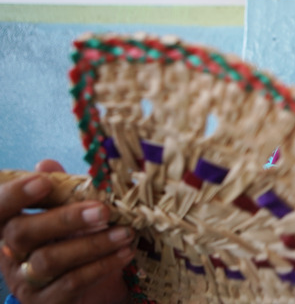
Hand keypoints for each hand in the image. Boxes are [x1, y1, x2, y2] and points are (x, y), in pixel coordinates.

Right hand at [0, 160, 134, 303]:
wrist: (86, 290)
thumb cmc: (71, 240)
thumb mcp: (65, 213)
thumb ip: (58, 190)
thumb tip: (46, 163)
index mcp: (9, 224)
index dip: (14, 194)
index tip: (43, 181)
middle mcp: (9, 253)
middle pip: (21, 233)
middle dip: (64, 219)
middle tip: (103, 210)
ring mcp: (25, 280)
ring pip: (49, 260)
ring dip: (92, 244)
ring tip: (124, 232)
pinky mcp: (46, 301)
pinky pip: (71, 283)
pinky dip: (101, 266)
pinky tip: (124, 253)